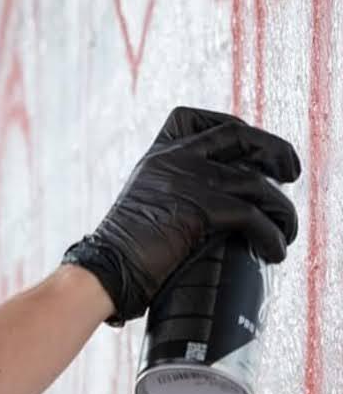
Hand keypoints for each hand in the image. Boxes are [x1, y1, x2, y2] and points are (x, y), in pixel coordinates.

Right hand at [62, 106, 299, 324]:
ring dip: (281, 209)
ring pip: (256, 182)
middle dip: (274, 150)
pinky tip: (273, 251)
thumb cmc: (119, 257)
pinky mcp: (200, 208)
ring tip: (285, 232)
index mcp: (155, 159)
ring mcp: (186, 180)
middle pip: (238, 135)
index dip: (230, 127)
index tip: (250, 149)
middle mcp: (171, 160)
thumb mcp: (143, 209)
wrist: (103, 273)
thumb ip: (171, 196)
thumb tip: (214, 212)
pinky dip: (271, 236)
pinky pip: (253, 216)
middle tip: (290, 173)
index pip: (193, 119)